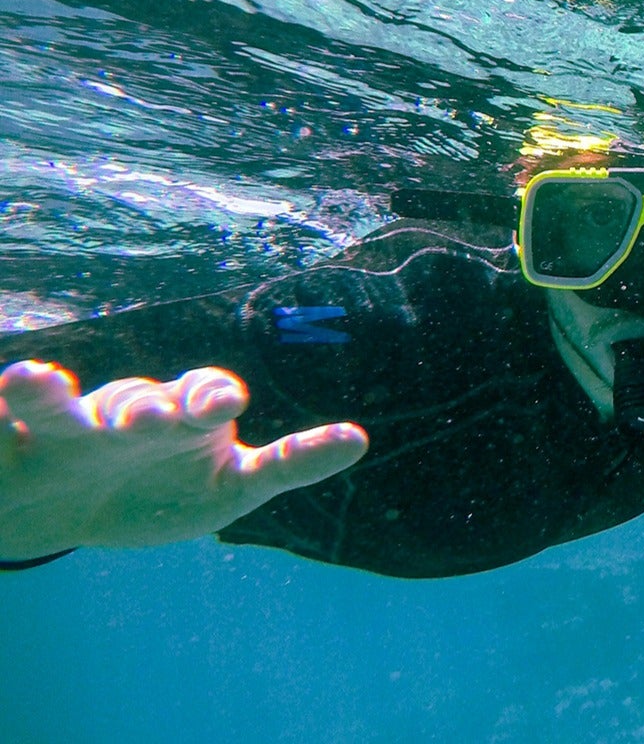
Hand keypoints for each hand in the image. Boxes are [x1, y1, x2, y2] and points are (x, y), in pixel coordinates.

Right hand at [0, 360, 368, 560]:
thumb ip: (289, 463)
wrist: (75, 513)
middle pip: (135, 403)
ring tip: (34, 378)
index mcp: (184, 417)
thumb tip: (360, 438)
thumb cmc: (166, 492)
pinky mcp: (8, 449)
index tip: (224, 404)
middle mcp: (124, 414)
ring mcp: (64, 430)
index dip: (212, 397)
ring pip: (54, 406)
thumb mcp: (231, 489)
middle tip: (144, 422)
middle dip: (142, 410)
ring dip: (44, 392)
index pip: (204, 395)